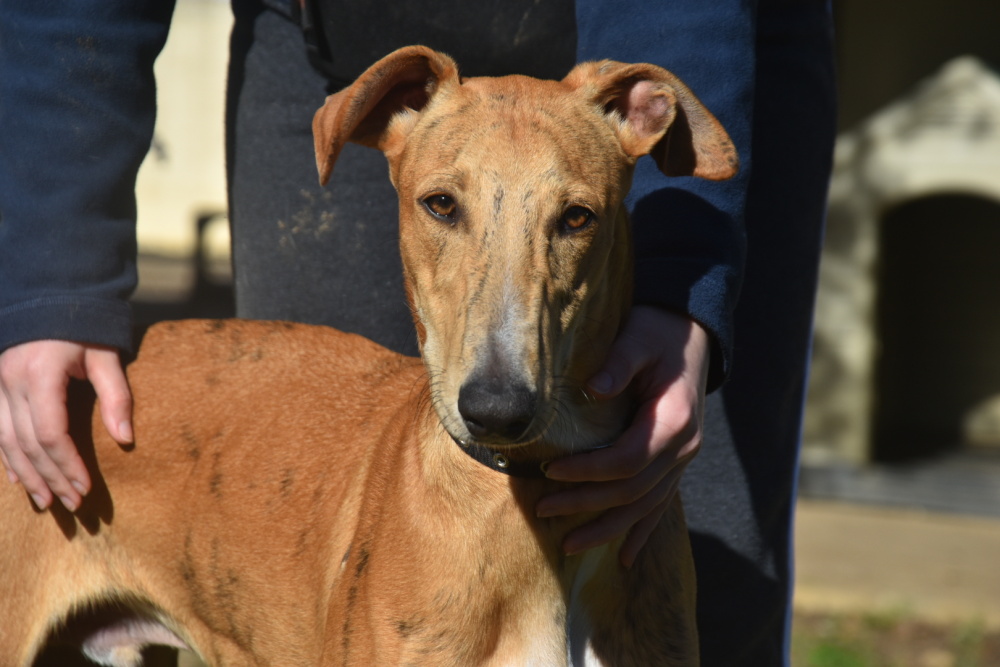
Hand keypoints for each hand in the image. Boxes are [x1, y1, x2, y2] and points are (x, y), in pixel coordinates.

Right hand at [0, 340, 132, 510]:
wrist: (47, 294)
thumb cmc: (84, 325)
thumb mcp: (106, 355)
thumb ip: (116, 395)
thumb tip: (126, 439)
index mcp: (40, 374)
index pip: (52, 433)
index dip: (68, 464)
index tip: (86, 487)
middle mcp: (11, 382)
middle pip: (28, 444)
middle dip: (51, 477)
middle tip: (73, 504)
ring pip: (6, 442)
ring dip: (27, 475)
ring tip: (47, 501)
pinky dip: (7, 457)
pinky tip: (19, 480)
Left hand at [535, 306, 708, 566]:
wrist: (690, 332)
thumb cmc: (658, 332)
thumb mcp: (638, 337)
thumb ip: (619, 361)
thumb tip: (594, 386)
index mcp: (674, 421)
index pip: (627, 459)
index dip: (589, 470)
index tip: (550, 473)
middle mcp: (683, 448)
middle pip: (632, 490)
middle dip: (586, 504)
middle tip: (544, 511)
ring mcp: (683, 460)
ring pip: (645, 507)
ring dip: (607, 529)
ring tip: (569, 546)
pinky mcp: (676, 463)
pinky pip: (659, 505)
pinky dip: (641, 532)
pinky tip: (623, 557)